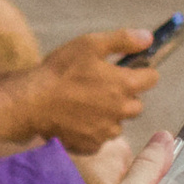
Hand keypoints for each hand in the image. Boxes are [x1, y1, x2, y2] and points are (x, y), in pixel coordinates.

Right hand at [30, 31, 157, 154]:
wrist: (32, 102)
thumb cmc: (61, 71)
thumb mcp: (90, 44)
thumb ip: (123, 40)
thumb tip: (149, 38)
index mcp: (125, 85)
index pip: (152, 78)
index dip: (142, 72)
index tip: (128, 70)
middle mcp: (122, 111)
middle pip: (137, 104)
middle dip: (125, 97)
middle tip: (102, 88)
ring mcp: (106, 131)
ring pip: (118, 123)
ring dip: (110, 116)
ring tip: (86, 105)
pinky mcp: (92, 145)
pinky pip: (100, 138)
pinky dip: (93, 131)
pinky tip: (78, 120)